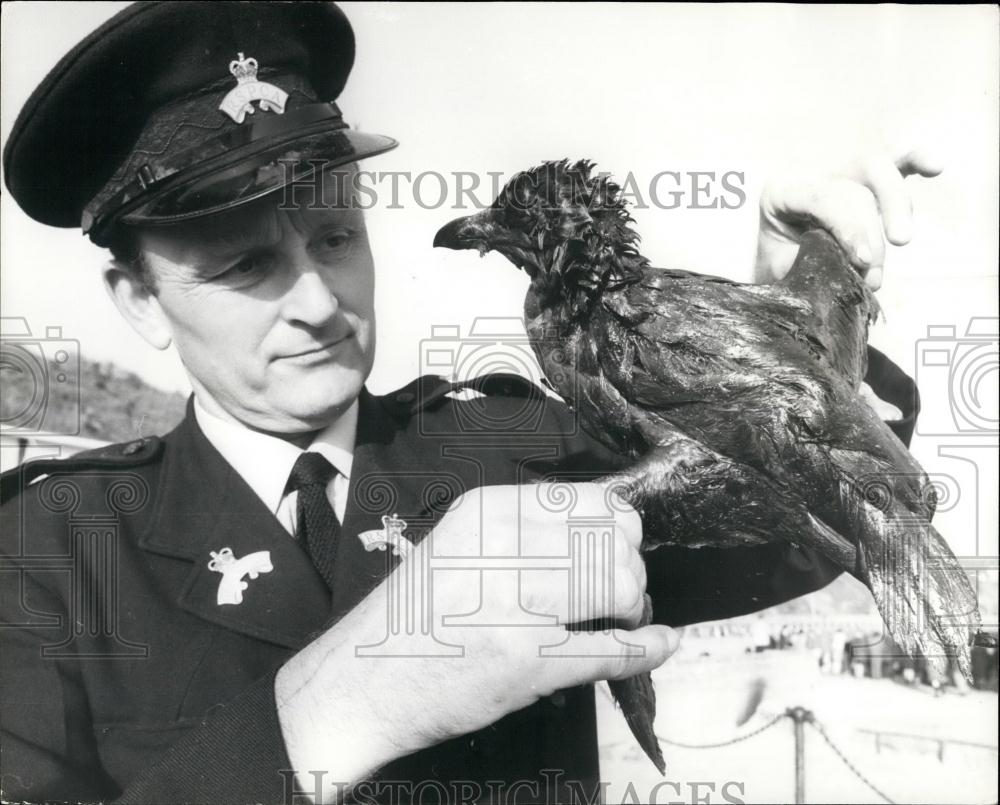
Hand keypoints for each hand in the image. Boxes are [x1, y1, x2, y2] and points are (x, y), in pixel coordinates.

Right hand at [274, 482, 677, 801]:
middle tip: (621, 590)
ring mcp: (515, 606)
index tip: (620, 544)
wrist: (363, 681)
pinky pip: (612, 650)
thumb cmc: (414, 612)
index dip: (620, 524)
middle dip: (631, 567)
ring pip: (619, 586)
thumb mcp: (458, 542)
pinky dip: (647, 648)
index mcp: (488, 511)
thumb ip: (521, 528)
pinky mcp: (526, 663)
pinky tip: (660, 642)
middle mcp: (503, 548)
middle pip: (612, 541)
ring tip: (621, 617)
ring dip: (635, 605)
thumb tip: (604, 523)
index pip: (590, 500)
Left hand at [754, 149, 942, 289]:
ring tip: (901, 241)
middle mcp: (812, 174)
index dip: (848, 227)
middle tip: (875, 262)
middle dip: (871, 223)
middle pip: (853, 184)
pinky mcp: (865, 180)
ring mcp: (840, 173)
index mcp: (782, 191)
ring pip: (878, 172)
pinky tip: (935, 167)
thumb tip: (849, 272)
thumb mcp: (783, 269)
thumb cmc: (780, 268)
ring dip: (896, 207)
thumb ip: (810, 265)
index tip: (863, 260)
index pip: (822, 198)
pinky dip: (916, 162)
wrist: (776, 266)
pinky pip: (894, 163)